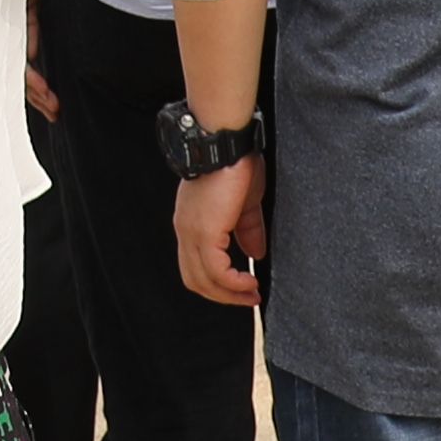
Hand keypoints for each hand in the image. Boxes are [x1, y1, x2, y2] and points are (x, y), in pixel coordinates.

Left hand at [175, 152, 266, 307]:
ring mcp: (191, 232)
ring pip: (202, 280)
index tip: (243, 288)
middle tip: (250, 299)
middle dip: (223, 296)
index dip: (218, 283)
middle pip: (195, 279)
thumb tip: (255, 254)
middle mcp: (185, 231)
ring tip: (253, 294)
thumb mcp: (244, 204)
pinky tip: (250, 282)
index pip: (195, 266)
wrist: (226, 142)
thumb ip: (247, 230)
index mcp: (191, 224)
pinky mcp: (204, 232)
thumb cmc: (235, 163)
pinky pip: (216, 271)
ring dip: (229, 294)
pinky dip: (233, 283)